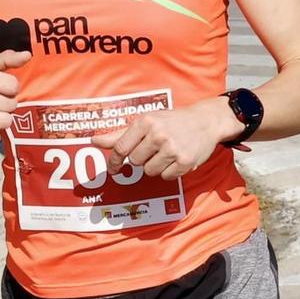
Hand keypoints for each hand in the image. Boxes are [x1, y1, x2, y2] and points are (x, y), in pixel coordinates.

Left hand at [89, 99, 241, 179]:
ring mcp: (172, 149)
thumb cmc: (171, 121)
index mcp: (145, 122)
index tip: (112, 168)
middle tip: (154, 148)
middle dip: (141, 158)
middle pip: (134, 162)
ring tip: (166, 152)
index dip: (114, 161)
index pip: (120, 148)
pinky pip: (165, 176)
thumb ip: (119, 134)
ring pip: (149, 171)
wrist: (205, 121)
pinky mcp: (184, 162)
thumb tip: (94, 140)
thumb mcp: (145, 122)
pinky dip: (169, 171)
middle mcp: (158, 134)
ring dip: (155, 166)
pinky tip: (176, 158)